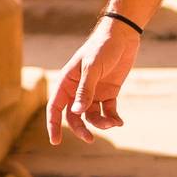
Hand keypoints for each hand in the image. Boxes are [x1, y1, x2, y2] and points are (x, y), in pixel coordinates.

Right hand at [48, 17, 139, 145]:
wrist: (123, 35)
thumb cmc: (102, 47)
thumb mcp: (92, 68)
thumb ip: (85, 90)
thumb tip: (77, 113)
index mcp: (67, 82)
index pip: (55, 107)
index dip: (53, 124)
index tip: (55, 141)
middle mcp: (78, 89)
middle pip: (74, 116)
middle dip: (81, 129)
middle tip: (90, 139)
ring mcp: (94, 92)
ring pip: (92, 116)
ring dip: (101, 123)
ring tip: (112, 123)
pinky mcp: (109, 92)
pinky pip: (108, 111)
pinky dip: (113, 119)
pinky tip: (119, 122)